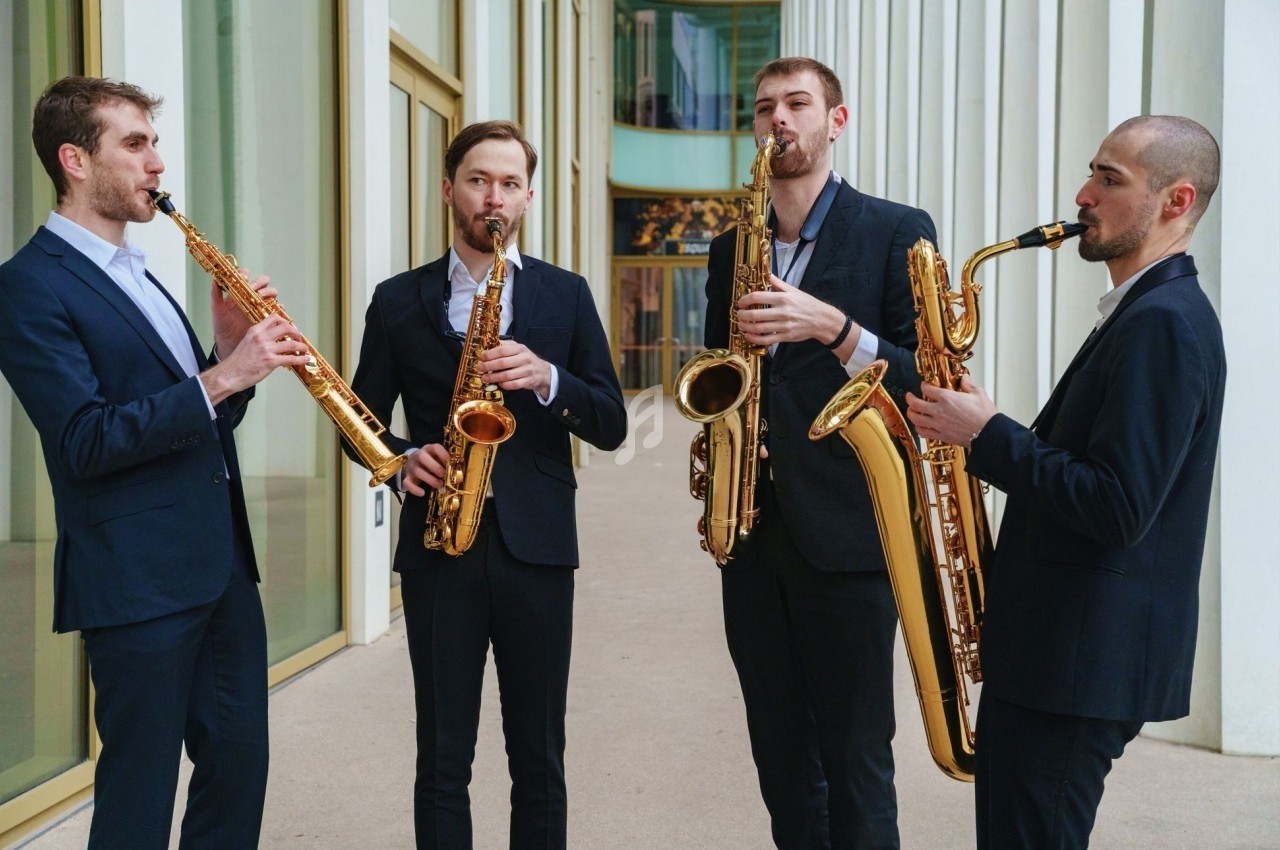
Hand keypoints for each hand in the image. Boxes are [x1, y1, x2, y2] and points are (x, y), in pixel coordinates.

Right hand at [199, 314, 312, 404]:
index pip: (274, 318)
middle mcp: (261, 337)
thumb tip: (275, 339)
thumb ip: (260, 338)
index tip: (290, 327)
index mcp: (255, 330)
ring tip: (304, 349)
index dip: (285, 321)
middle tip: (299, 338)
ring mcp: (266, 349)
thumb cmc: (238, 361)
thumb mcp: (247, 342)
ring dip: (301, 346)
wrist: (229, 375)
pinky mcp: (271, 362)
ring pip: (291, 343)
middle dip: (296, 332)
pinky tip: (305, 359)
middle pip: (285, 328)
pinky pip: (291, 358)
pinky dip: (301, 359)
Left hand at [212, 271, 279, 359]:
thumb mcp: (217, 309)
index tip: (244, 278)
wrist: (229, 341)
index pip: (245, 276)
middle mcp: (251, 295)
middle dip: (260, 282)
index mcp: (239, 291)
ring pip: (272, 293)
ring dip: (269, 293)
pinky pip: (277, 309)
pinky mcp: (267, 315)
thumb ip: (216, 295)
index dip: (246, 274)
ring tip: (262, 298)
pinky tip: (273, 309)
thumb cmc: (222, 324)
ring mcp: (260, 305)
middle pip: (263, 281)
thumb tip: (214, 280)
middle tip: (255, 290)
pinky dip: (278, 308)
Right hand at [400, 444, 449, 496]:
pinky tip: (422, 493)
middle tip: (444, 474)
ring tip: (439, 485)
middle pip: (422, 457)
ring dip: (430, 479)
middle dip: (435, 466)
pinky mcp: (407, 477)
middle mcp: (418, 456)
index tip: (450, 462)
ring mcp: (411, 467)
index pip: (435, 448)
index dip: (443, 455)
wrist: (411, 463)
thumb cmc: (430, 461)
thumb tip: (458, 468)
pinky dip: (414, 489)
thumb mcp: (437, 458)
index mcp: (428, 449)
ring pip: (417, 471)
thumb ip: (445, 461)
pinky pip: (407, 483)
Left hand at [478, 340, 552, 396]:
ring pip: (507, 375)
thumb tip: (487, 345)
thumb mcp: (517, 349)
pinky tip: (498, 383)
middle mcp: (524, 358)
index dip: (490, 354)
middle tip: (479, 368)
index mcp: (520, 348)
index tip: (481, 357)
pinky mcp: (528, 381)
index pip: (502, 350)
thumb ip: (504, 346)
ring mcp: (527, 371)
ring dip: (493, 377)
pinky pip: (514, 385)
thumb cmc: (525, 359)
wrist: (542, 371)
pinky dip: (504, 385)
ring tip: (485, 378)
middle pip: (503, 363)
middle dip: (489, 366)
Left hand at [736, 274, 857, 348]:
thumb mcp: (794, 290)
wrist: (822, 320)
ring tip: (741, 324)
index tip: (740, 302)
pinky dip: (754, 339)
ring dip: (745, 327)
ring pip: (758, 328)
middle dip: (742, 315)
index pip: (758, 297)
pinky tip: (748, 335)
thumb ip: (778, 283)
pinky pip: (766, 340)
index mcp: (783, 298)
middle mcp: (782, 311)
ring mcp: (784, 325)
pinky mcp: (785, 336)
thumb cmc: (807, 304)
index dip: (745, 300)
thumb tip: (767, 274)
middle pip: (755, 314)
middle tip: (738, 314)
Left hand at [905, 376, 997, 447]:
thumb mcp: (978, 393)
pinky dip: (919, 429)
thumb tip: (964, 378)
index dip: (923, 386)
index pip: (927, 389)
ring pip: (916, 419)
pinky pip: (924, 432)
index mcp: (947, 398)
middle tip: (909, 396)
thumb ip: (968, 384)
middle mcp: (939, 411)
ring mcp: (938, 424)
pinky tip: (919, 427)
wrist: (989, 433)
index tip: (923, 385)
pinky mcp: (941, 436)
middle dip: (910, 399)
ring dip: (911, 414)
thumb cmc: (985, 415)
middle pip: (915, 404)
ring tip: (911, 411)